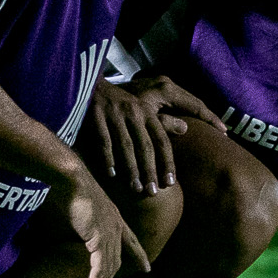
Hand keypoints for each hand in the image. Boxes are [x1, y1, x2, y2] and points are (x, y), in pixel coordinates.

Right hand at [63, 171, 150, 277]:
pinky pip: (100, 266)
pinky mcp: (99, 237)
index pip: (131, 240)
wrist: (70, 176)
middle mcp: (115, 225)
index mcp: (114, 216)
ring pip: (109, 266)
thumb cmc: (70, 185)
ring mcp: (109, 231)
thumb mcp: (80, 205)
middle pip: (118, 259)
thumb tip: (72, 225)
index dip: (139, 255)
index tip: (146, 268)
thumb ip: (82, 218)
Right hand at [81, 77, 206, 195]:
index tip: (170, 183)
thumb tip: (186, 129)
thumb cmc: (120, 102)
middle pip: (145, 146)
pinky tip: (112, 175)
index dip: (167, 162)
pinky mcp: (96, 116)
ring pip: (126, 146)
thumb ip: (163, 121)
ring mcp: (114, 114)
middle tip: (153, 192)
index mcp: (147, 113)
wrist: (91, 85)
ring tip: (136, 188)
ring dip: (131, 169)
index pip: (161, 140)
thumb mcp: (143, 108)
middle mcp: (134, 113)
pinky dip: (108, 158)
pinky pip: (104, 141)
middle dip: (150, 170)